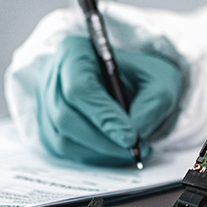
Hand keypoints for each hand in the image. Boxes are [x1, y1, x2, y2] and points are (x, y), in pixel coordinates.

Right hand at [34, 35, 183, 165]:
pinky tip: (116, 150)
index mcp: (74, 51)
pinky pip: (63, 150)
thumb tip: (136, 132)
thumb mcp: (161, 79)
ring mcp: (45, 102)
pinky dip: (93, 155)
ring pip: (62, 139)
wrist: (134, 83)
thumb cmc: (143, 75)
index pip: (79, 88)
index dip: (104, 116)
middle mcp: (52, 76)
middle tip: (136, 149)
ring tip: (133, 150)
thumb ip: (153, 103)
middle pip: (66, 116)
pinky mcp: (47, 126)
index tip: (131, 136)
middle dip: (103, 139)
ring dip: (100, 151)